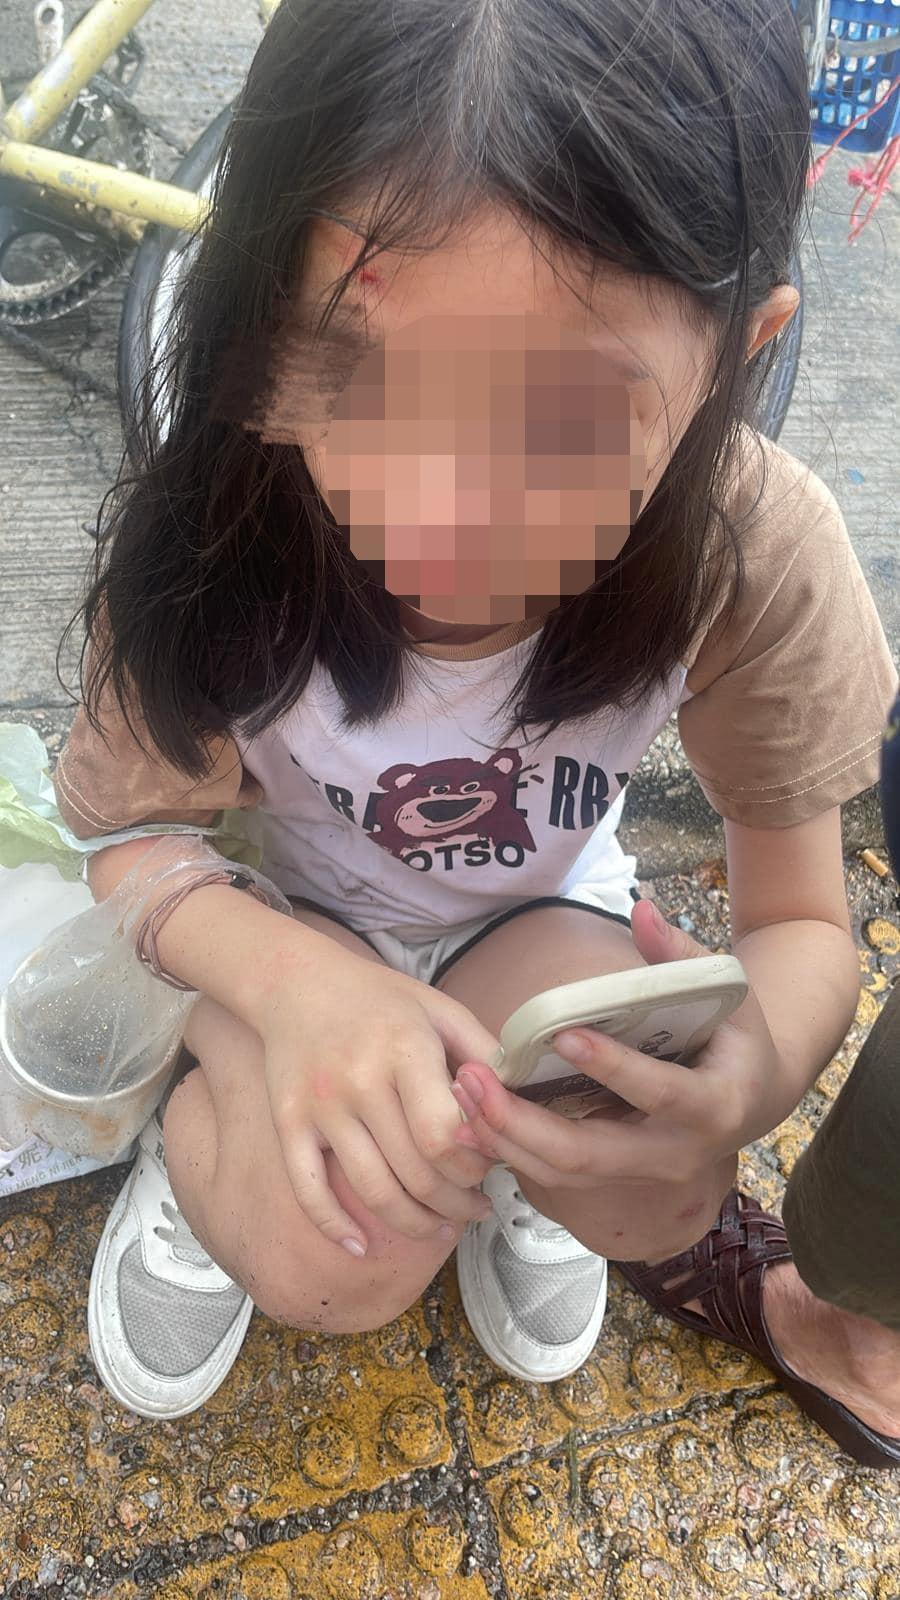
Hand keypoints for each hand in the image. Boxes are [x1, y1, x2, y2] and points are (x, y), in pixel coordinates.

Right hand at [252, 931, 497, 1250]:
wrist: (295, 983)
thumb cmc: (378, 999)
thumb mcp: (439, 1009)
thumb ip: (483, 1053)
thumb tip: (521, 1100)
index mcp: (404, 1050)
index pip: (445, 1134)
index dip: (475, 1166)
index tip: (490, 1168)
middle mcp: (360, 1081)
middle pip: (417, 1172)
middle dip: (457, 1203)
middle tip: (477, 1208)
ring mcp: (321, 1108)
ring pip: (374, 1191)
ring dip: (415, 1223)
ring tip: (441, 1225)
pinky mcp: (289, 1124)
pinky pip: (310, 1191)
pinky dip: (335, 1228)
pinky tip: (361, 1246)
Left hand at [449, 900, 788, 1190]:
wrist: (752, 1096)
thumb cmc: (735, 1035)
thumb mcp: (725, 992)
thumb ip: (680, 957)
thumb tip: (642, 910)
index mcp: (715, 1106)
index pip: (660, 1092)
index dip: (612, 1067)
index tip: (562, 1035)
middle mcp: (676, 1154)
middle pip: (591, 1154)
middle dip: (524, 1122)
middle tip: (476, 1079)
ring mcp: (642, 1174)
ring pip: (564, 1172)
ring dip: (505, 1136)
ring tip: (462, 1091)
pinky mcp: (615, 1177)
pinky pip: (556, 1175)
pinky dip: (511, 1149)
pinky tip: (471, 1119)